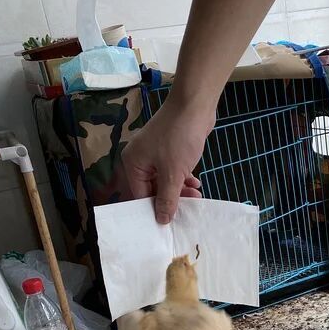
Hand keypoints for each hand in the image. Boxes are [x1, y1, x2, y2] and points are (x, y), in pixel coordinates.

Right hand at [122, 98, 214, 223]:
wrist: (195, 105)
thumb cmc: (179, 137)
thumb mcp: (173, 173)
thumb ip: (167, 199)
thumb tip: (162, 220)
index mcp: (132, 164)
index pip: (139, 196)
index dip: (154, 210)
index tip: (168, 224)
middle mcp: (140, 160)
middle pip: (152, 190)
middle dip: (171, 200)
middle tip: (187, 210)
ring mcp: (155, 154)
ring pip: (165, 182)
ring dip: (180, 191)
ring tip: (197, 196)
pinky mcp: (169, 150)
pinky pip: (172, 172)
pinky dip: (183, 179)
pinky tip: (196, 183)